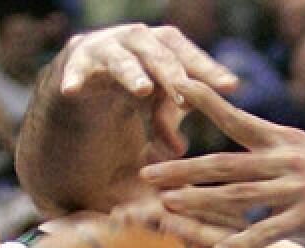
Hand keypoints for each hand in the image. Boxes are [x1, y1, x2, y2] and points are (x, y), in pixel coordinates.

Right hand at [59, 24, 238, 155]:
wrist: (82, 85)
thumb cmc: (129, 94)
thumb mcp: (152, 111)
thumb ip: (167, 124)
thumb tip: (180, 149)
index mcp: (161, 47)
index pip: (188, 54)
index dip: (208, 69)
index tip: (232, 87)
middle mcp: (134, 41)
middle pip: (159, 54)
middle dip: (173, 75)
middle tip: (187, 98)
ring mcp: (103, 49)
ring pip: (121, 59)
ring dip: (133, 73)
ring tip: (143, 90)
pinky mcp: (75, 64)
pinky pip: (75, 71)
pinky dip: (74, 79)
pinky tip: (72, 91)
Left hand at [140, 80, 304, 247]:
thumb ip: (279, 156)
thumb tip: (250, 157)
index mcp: (285, 141)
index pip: (237, 119)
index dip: (205, 103)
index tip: (175, 87)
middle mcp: (287, 159)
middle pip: (223, 163)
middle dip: (181, 168)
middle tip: (145, 173)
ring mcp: (298, 188)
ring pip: (238, 194)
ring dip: (199, 202)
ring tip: (166, 208)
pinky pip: (270, 230)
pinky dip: (244, 241)